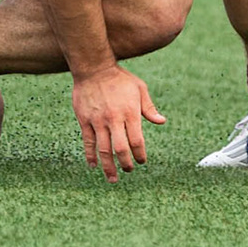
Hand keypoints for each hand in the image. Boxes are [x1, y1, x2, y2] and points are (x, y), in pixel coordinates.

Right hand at [71, 64, 163, 182]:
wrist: (94, 68)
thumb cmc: (119, 78)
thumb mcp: (139, 89)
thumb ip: (149, 108)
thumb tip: (162, 122)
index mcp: (130, 112)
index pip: (137, 141)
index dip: (140, 155)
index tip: (142, 161)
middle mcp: (114, 119)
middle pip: (121, 149)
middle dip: (126, 164)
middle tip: (128, 171)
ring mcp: (98, 121)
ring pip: (103, 150)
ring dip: (108, 167)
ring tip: (113, 179)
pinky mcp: (84, 120)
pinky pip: (88, 142)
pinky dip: (91, 156)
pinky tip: (94, 165)